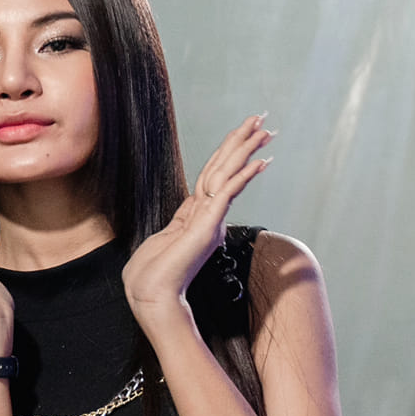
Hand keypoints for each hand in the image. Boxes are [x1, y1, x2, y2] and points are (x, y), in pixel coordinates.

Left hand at [123, 113, 272, 321]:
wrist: (151, 295)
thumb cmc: (152, 274)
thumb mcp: (164, 240)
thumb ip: (179, 224)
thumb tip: (184, 218)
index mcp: (198, 216)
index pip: (216, 176)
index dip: (229, 154)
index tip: (246, 134)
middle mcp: (209, 215)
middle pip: (226, 170)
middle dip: (243, 143)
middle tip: (263, 120)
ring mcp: (210, 220)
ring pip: (229, 175)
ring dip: (245, 150)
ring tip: (264, 129)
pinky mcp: (208, 226)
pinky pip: (228, 194)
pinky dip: (242, 177)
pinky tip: (260, 162)